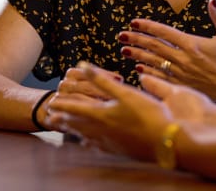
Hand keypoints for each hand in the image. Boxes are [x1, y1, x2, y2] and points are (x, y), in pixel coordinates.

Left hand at [47, 63, 173, 158]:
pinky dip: (88, 142)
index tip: (52, 102)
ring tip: (65, 129)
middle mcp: (101, 130)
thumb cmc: (148, 114)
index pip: (75, 108)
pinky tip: (90, 143)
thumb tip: (83, 66)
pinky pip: (96, 146)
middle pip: (76, 124)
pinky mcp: (118, 150)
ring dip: (73, 131)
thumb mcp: (125, 92)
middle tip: (51, 118)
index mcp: (101, 114)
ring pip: (85, 136)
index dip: (63, 104)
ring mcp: (109, 142)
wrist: (164, 142)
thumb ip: (102, 79)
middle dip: (63, 119)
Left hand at [118, 0, 215, 108]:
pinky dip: (148, 72)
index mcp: (192, 45)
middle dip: (137, 39)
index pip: (165, 33)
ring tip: (124, 49)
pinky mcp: (183, 85)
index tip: (134, 22)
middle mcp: (183, 59)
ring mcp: (181, 74)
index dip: (148, 27)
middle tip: (122, 34)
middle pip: (155, 47)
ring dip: (138, 55)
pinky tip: (138, 68)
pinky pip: (161, 78)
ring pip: (155, 62)